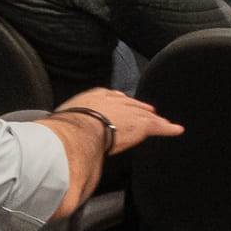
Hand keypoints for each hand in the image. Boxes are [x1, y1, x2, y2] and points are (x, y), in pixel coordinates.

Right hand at [58, 87, 177, 158]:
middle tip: (146, 111)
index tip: (122, 104)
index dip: (119, 102)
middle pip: (131, 103)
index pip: (111, 97)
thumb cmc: (67, 127)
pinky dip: (168, 128)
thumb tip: (54, 133)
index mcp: (95, 96)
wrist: (81, 129)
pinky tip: (177, 130)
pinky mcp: (141, 125)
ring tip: (161, 121)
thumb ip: (66, 124)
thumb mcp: (63, 119)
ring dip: (154, 119)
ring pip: (145, 115)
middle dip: (138, 108)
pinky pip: (158, 126)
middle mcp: (115, 99)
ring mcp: (129, 111)